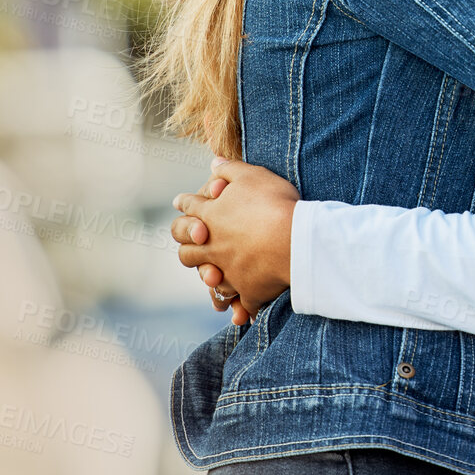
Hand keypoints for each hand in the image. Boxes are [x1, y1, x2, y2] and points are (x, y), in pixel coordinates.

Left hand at [172, 159, 298, 323]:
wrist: (294, 240)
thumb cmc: (274, 204)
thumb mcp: (253, 176)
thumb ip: (230, 169)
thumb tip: (214, 162)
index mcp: (211, 217)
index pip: (189, 208)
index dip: (185, 204)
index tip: (180, 202)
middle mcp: (213, 246)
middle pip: (187, 251)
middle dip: (187, 246)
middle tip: (193, 242)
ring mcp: (228, 271)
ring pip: (210, 280)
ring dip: (210, 278)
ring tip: (213, 277)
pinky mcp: (247, 291)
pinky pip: (241, 303)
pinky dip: (241, 308)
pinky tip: (243, 312)